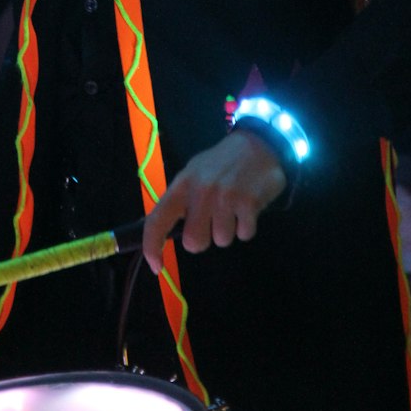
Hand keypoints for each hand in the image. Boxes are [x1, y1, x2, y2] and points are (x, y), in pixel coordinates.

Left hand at [142, 129, 287, 274]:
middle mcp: (201, 191)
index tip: (157, 266)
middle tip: (212, 219)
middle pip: (194, 243)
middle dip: (204, 237)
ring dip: (228, 229)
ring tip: (232, 207)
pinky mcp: (248, 204)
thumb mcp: (194, 173)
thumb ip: (181, 201)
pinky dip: (246, 226)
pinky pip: (244, 235)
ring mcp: (225, 197)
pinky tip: (247, 207)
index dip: (152, 247)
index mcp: (182, 185)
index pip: (157, 220)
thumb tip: (165, 232)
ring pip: (221, 241)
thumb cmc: (221, 163)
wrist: (258, 144)